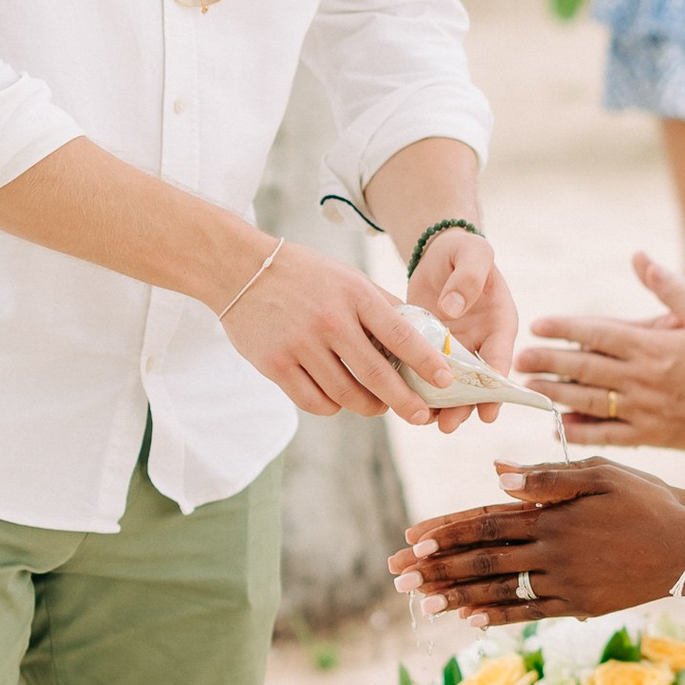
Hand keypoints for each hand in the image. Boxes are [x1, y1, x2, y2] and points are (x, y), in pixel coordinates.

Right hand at [218, 240, 492, 427]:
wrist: (239, 269)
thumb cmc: (303, 274)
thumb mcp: (347, 277)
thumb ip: (381, 305)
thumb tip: (422, 334)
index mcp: (354, 295)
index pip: (399, 334)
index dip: (425, 362)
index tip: (446, 381)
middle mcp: (329, 320)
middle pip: (376, 375)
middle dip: (404, 402)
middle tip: (421, 416)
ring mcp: (300, 344)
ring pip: (346, 394)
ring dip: (369, 407)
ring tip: (378, 406)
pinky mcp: (276, 364)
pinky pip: (314, 401)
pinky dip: (333, 406)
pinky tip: (339, 399)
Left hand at [393, 460, 684, 623]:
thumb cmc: (647, 499)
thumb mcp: (601, 472)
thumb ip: (547, 476)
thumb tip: (495, 474)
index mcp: (553, 515)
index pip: (487, 523)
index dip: (446, 532)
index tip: (410, 541)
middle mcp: (554, 551)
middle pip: (483, 560)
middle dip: (437, 568)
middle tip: (398, 578)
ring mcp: (566, 582)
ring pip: (501, 590)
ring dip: (458, 596)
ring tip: (423, 603)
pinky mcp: (581, 604)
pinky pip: (531, 611)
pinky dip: (499, 614)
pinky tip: (469, 618)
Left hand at [405, 225, 518, 423]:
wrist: (438, 251)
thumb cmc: (462, 250)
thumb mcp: (473, 252)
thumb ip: (468, 277)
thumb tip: (453, 308)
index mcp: (500, 323)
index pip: (500, 360)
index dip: (496, 389)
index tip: (488, 412)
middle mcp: (480, 342)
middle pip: (476, 383)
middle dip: (464, 407)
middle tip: (448, 426)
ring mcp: (455, 349)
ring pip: (451, 384)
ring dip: (441, 405)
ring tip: (426, 422)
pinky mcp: (429, 348)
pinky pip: (425, 372)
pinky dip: (417, 387)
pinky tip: (403, 401)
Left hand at [518, 251, 684, 453]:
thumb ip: (668, 285)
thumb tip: (638, 257)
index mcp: (653, 345)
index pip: (597, 333)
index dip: (564, 327)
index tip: (538, 324)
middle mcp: (643, 378)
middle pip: (583, 368)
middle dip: (547, 361)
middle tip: (518, 357)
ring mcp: (645, 410)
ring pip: (588, 402)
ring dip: (555, 393)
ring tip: (530, 386)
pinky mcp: (652, 436)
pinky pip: (608, 436)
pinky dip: (581, 432)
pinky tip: (560, 425)